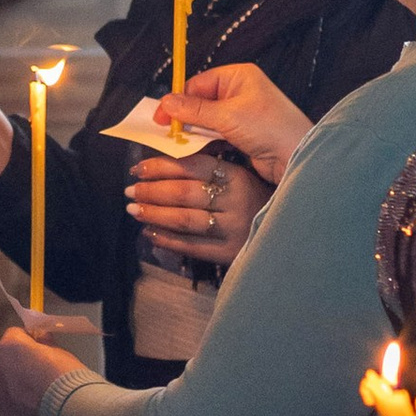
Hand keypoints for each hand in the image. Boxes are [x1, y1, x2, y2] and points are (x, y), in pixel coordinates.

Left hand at [0, 326, 66, 415]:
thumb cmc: (70, 382)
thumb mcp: (62, 355)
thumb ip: (45, 345)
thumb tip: (42, 339)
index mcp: (9, 349)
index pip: (12, 336)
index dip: (26, 342)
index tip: (36, 349)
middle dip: (6, 364)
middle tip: (26, 372)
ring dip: (9, 391)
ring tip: (35, 401)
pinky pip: (4, 414)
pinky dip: (15, 415)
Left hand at [124, 146, 262, 266]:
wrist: (286, 231)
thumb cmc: (254, 198)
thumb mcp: (239, 176)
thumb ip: (209, 169)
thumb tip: (163, 163)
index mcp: (236, 176)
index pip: (191, 166)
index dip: (160, 167)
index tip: (138, 169)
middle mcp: (235, 202)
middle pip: (183, 194)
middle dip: (151, 191)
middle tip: (130, 190)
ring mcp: (233, 229)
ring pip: (184, 220)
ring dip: (154, 215)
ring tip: (134, 210)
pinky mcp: (229, 252)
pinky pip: (190, 246)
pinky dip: (166, 239)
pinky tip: (150, 232)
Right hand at [171, 62, 311, 186]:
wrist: (297, 157)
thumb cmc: (270, 128)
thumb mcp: (228, 116)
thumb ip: (194, 110)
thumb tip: (166, 102)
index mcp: (238, 76)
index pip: (198, 83)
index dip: (178, 99)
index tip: (161, 116)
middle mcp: (240, 91)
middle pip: (200, 101)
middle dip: (184, 116)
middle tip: (166, 131)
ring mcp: (241, 114)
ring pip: (206, 120)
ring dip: (192, 130)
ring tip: (177, 142)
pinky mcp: (242, 134)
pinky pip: (215, 134)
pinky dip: (203, 140)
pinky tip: (193, 149)